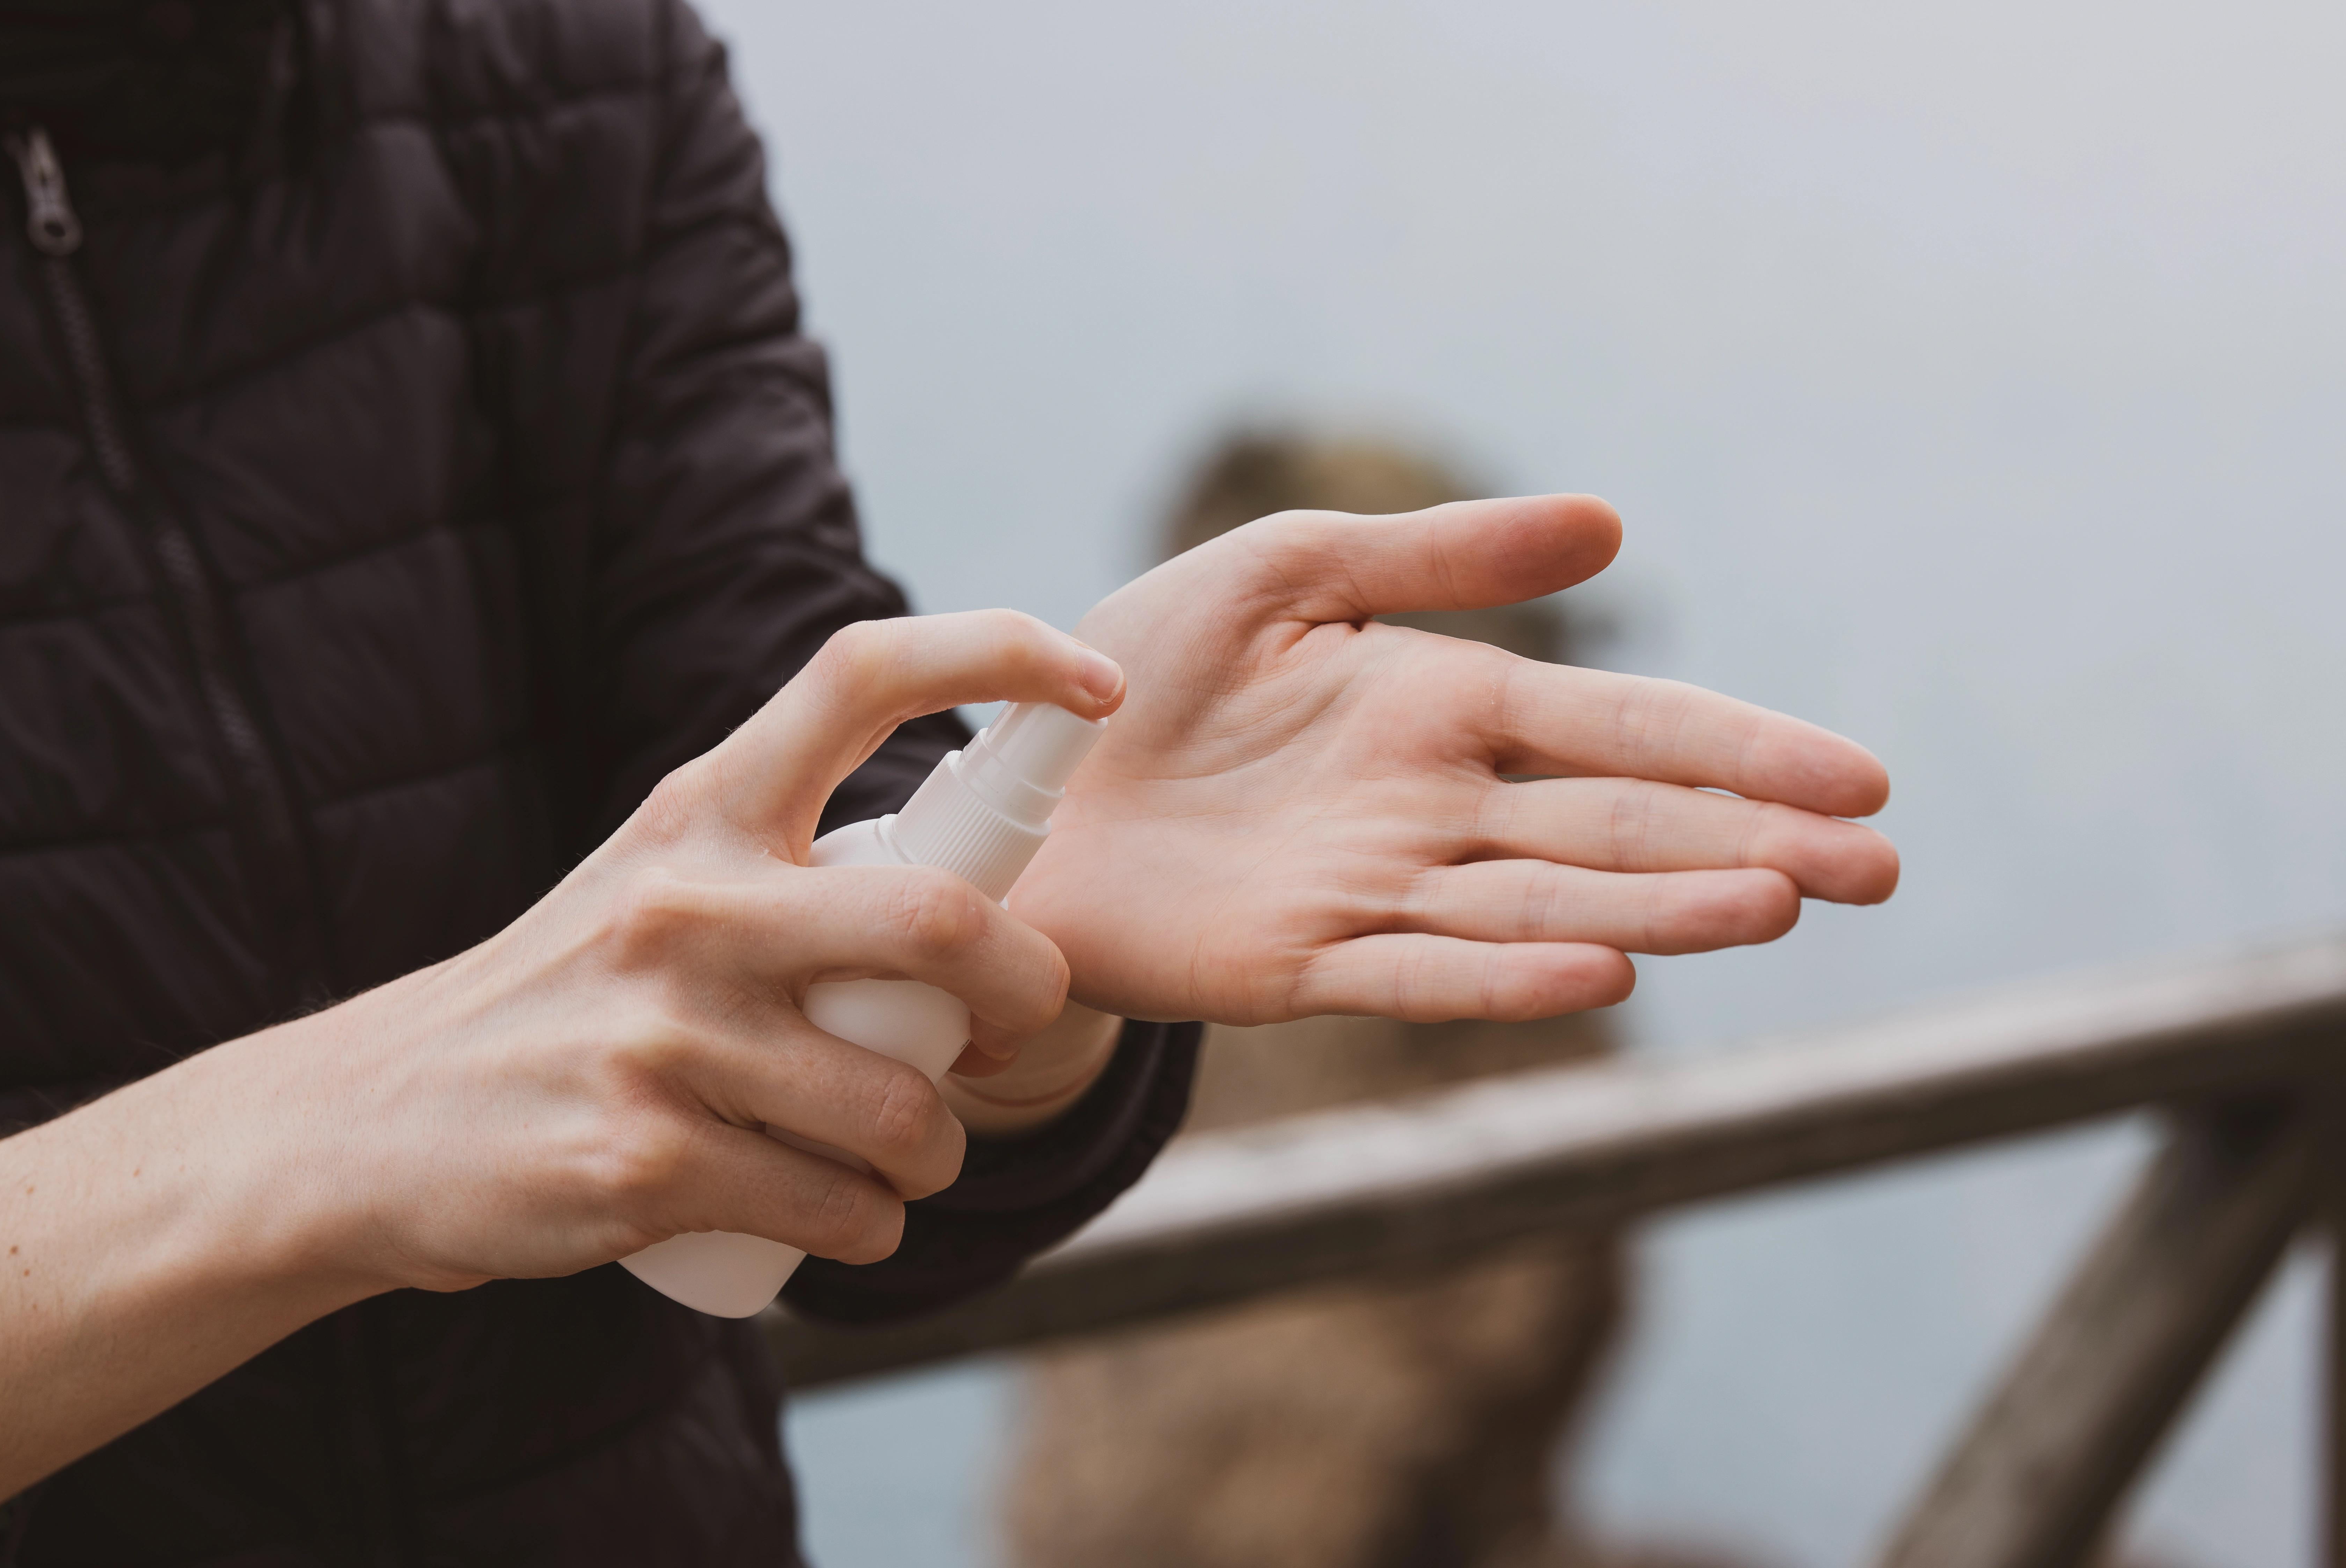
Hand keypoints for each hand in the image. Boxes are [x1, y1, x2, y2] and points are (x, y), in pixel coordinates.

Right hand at [229, 610, 1122, 1291]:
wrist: (375, 1121)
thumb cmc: (571, 997)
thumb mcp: (658, 881)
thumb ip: (787, 861)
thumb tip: (971, 884)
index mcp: (700, 812)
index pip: (860, 676)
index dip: (999, 652)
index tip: (1096, 684)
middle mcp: (686, 905)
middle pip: (939, 919)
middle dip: (1027, 985)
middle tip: (1021, 1020)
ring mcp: (663, 1037)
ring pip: (904, 1106)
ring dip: (940, 1150)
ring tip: (905, 1154)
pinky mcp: (643, 1161)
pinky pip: (839, 1208)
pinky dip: (873, 1227)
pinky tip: (845, 1217)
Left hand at [1010, 495, 1897, 1023]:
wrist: (1025, 778)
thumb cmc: (1142, 668)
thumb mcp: (1285, 573)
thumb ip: (1438, 555)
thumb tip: (1610, 524)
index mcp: (1441, 707)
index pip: (1625, 730)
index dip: (1742, 750)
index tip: (1861, 776)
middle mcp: (1433, 809)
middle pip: (1620, 824)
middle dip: (1749, 842)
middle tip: (1878, 863)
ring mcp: (1375, 893)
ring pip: (1548, 902)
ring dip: (1662, 907)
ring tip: (1779, 905)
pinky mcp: (1297, 965)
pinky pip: (1417, 973)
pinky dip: (1505, 975)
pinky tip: (1600, 968)